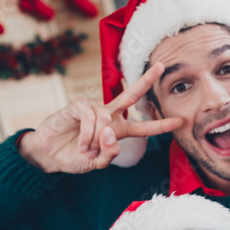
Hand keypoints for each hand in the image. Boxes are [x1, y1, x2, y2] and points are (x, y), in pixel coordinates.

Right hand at [18, 63, 184, 173]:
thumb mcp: (98, 163)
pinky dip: (87, 136)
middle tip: (161, 66)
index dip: (161, 125)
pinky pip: (91, 120)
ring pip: (107, 122)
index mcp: (118, 129)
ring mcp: (93, 108)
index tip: (180, 121)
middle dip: (146, 81)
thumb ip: (110, 153)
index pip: (143, 127)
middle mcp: (109, 115)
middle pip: (131, 95)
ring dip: (97, 141)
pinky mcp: (78, 105)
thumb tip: (111, 131)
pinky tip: (80, 145)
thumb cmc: (75, 157)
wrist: (49, 155)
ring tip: (86, 150)